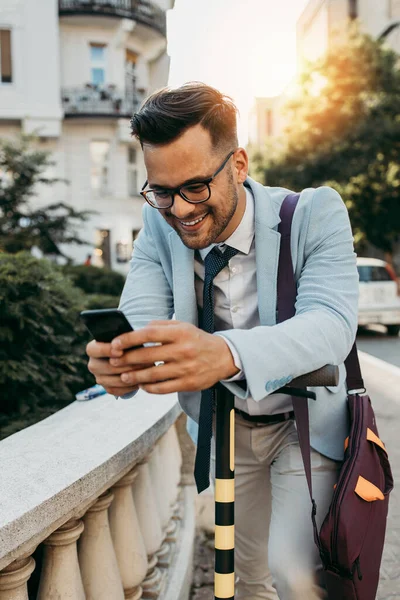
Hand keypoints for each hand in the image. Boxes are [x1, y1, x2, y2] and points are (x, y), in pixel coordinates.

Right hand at [86, 340, 152, 395]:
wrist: (132, 357)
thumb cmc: (128, 344)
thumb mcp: (125, 339)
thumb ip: (124, 339)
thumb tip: (129, 340)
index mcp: (93, 349)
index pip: (94, 350)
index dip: (106, 350)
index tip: (120, 351)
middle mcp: (93, 364)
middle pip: (106, 367)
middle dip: (126, 365)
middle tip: (142, 361)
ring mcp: (99, 378)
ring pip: (114, 380)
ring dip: (131, 376)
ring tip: (146, 370)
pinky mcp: (108, 388)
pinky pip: (118, 390)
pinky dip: (130, 386)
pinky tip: (141, 380)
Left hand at [108, 320, 238, 394]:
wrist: (223, 357)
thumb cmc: (196, 340)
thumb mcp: (182, 326)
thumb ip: (160, 326)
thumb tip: (136, 330)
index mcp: (180, 333)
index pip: (149, 333)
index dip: (129, 338)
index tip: (115, 343)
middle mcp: (183, 350)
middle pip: (147, 355)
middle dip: (126, 359)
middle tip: (113, 361)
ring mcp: (185, 368)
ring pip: (152, 374)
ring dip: (134, 376)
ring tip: (123, 375)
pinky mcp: (188, 384)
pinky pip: (162, 388)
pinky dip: (148, 388)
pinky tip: (141, 384)